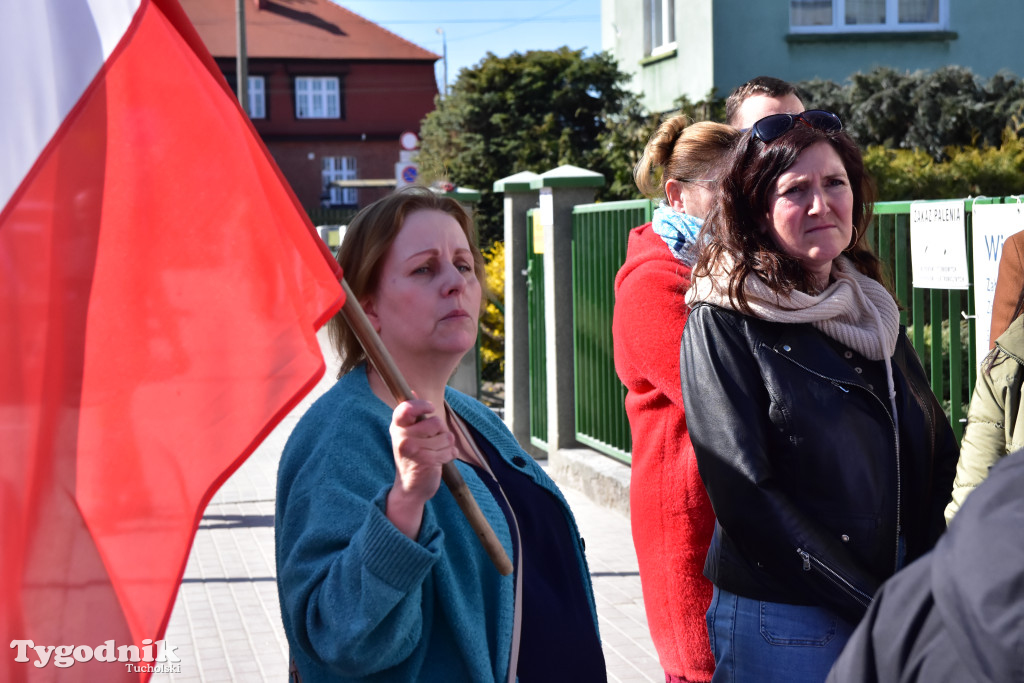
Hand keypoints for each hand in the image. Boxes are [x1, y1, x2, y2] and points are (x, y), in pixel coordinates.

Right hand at [385, 398, 455, 538]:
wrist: (410, 487)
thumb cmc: (412, 456)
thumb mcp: (408, 434)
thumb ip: (412, 415)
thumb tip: (413, 391)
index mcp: (397, 426)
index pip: (406, 408)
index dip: (422, 405)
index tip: (430, 408)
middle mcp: (401, 437)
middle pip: (435, 422)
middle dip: (441, 432)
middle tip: (434, 442)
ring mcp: (412, 450)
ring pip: (445, 436)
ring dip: (447, 445)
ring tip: (437, 452)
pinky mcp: (425, 461)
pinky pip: (449, 450)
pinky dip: (450, 455)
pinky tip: (441, 460)